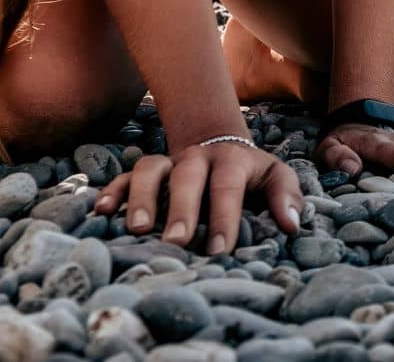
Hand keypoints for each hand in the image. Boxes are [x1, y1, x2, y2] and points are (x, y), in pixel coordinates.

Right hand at [92, 140, 302, 255]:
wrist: (218, 143)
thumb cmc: (250, 173)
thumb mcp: (275, 176)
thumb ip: (287, 196)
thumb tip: (292, 225)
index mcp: (231, 161)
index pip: (227, 187)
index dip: (224, 217)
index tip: (220, 250)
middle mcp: (196, 158)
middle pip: (186, 177)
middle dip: (181, 209)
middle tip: (177, 241)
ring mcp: (168, 162)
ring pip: (149, 170)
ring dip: (141, 197)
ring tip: (138, 229)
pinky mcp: (146, 171)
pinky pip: (124, 176)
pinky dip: (112, 191)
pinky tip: (101, 212)